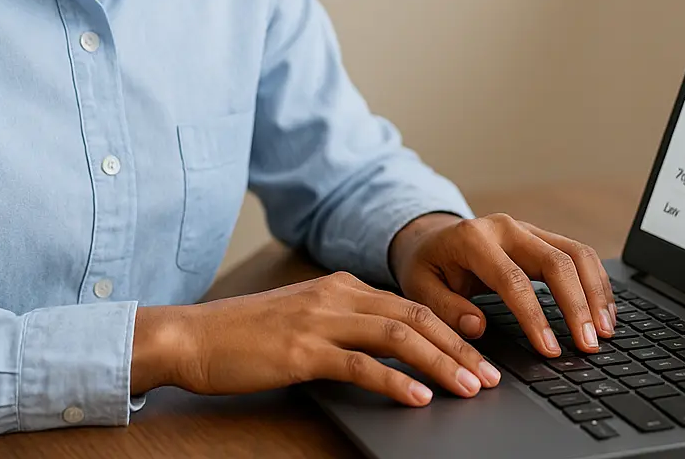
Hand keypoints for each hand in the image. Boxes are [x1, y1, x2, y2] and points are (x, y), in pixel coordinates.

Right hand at [127, 272, 502, 406]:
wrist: (193, 336)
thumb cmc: (244, 336)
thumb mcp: (303, 320)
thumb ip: (344, 326)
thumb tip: (387, 352)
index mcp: (341, 286)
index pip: (411, 304)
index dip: (451, 330)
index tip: (480, 354)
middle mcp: (337, 296)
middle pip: (415, 316)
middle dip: (460, 347)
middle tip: (492, 376)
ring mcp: (320, 321)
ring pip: (397, 336)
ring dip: (441, 363)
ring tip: (470, 388)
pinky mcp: (303, 351)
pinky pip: (360, 365)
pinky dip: (395, 381)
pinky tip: (419, 398)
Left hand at [388, 212, 615, 357]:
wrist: (431, 238)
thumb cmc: (427, 266)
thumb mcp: (419, 288)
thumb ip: (445, 308)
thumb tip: (478, 327)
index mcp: (474, 239)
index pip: (514, 281)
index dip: (536, 318)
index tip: (551, 350)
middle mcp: (507, 227)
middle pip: (557, 261)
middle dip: (578, 306)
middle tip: (590, 345)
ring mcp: (528, 228)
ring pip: (577, 253)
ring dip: (595, 293)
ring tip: (605, 331)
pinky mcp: (542, 237)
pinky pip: (578, 254)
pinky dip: (596, 282)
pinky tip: (603, 311)